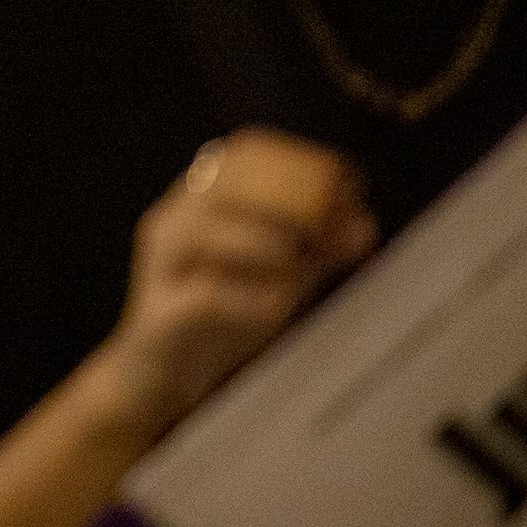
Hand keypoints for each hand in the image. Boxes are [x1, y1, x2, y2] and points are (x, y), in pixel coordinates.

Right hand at [93, 131, 374, 437]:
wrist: (165, 373)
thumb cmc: (225, 314)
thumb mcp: (279, 275)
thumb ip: (316, 250)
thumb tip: (364, 224)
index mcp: (197, 200)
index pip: (243, 153)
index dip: (299, 162)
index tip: (347, 184)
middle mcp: (172, 221)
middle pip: (226, 187)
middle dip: (290, 204)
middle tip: (332, 232)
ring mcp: (162, 266)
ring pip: (209, 232)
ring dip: (268, 246)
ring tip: (305, 267)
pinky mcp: (162, 313)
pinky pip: (207, 295)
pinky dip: (251, 298)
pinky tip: (280, 307)